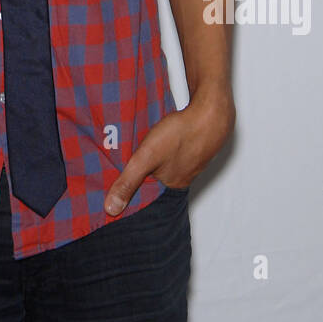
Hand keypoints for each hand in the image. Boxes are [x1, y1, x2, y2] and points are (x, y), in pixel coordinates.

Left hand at [103, 91, 234, 214]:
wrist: (211, 112)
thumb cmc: (181, 134)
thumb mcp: (146, 157)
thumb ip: (128, 182)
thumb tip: (111, 209)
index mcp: (172, 185)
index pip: (146, 193)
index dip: (131, 186)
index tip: (114, 179)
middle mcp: (183, 177)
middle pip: (155, 177)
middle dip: (140, 169)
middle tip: (122, 157)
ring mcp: (191, 160)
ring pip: (165, 162)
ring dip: (153, 155)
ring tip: (137, 145)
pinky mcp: (194, 144)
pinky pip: (174, 149)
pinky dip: (165, 144)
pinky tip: (159, 135)